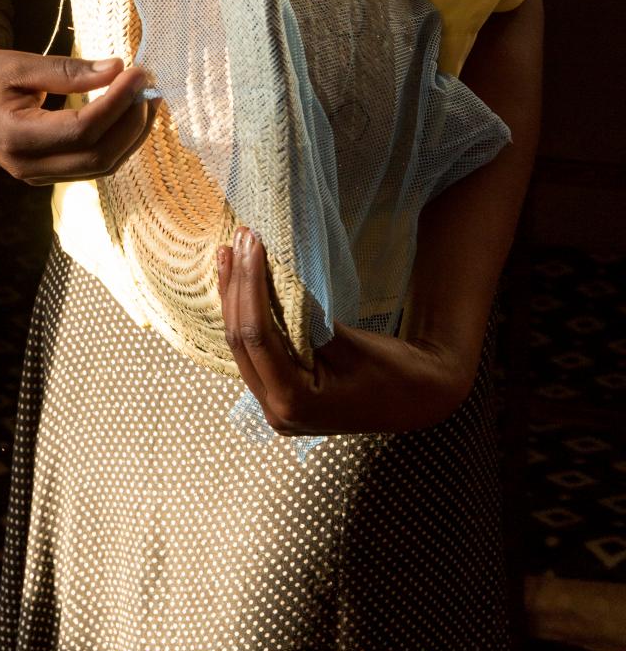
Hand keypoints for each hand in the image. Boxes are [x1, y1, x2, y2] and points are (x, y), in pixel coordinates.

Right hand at [0, 50, 154, 184]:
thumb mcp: (18, 65)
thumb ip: (67, 71)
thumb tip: (117, 68)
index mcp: (15, 136)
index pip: (82, 128)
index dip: (117, 102)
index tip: (137, 72)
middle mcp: (27, 166)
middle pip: (99, 155)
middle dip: (132, 121)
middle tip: (148, 84)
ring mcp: (37, 176)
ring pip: (102, 166)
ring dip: (131, 134)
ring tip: (145, 97)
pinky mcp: (46, 174)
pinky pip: (93, 165)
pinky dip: (117, 141)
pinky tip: (126, 113)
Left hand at [216, 227, 474, 435]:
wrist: (421, 399)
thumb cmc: (395, 374)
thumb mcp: (352, 344)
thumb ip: (307, 320)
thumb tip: (271, 278)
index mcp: (293, 403)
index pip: (258, 337)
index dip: (249, 286)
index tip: (250, 244)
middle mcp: (276, 411)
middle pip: (242, 342)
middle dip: (237, 287)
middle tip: (237, 239)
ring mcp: (275, 405)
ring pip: (243, 345)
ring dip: (235, 298)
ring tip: (228, 253)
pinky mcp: (280, 393)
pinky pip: (255, 349)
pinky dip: (248, 314)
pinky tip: (239, 284)